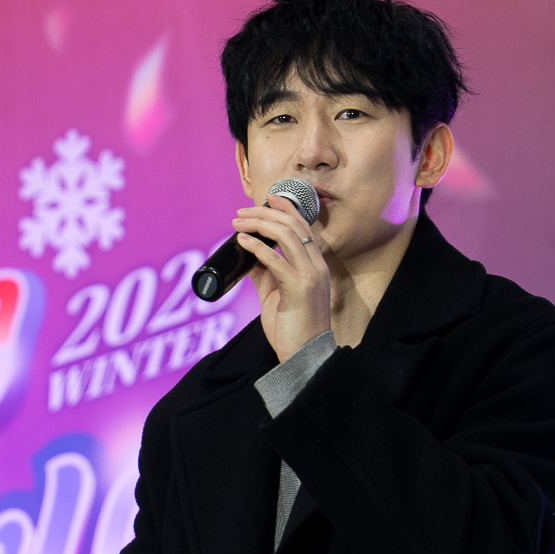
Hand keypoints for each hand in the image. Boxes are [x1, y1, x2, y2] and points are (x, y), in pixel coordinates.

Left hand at [234, 193, 332, 362]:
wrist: (303, 356)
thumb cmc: (292, 327)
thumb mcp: (276, 294)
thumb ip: (266, 273)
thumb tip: (249, 255)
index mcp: (314, 265)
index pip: (303, 227)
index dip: (286, 209)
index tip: (267, 198)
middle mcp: (316, 266)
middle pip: (293, 226)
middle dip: (265, 213)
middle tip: (241, 212)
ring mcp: (310, 276)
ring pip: (287, 236)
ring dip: (259, 225)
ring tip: (238, 223)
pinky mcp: (299, 289)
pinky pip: (276, 261)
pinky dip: (257, 247)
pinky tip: (243, 241)